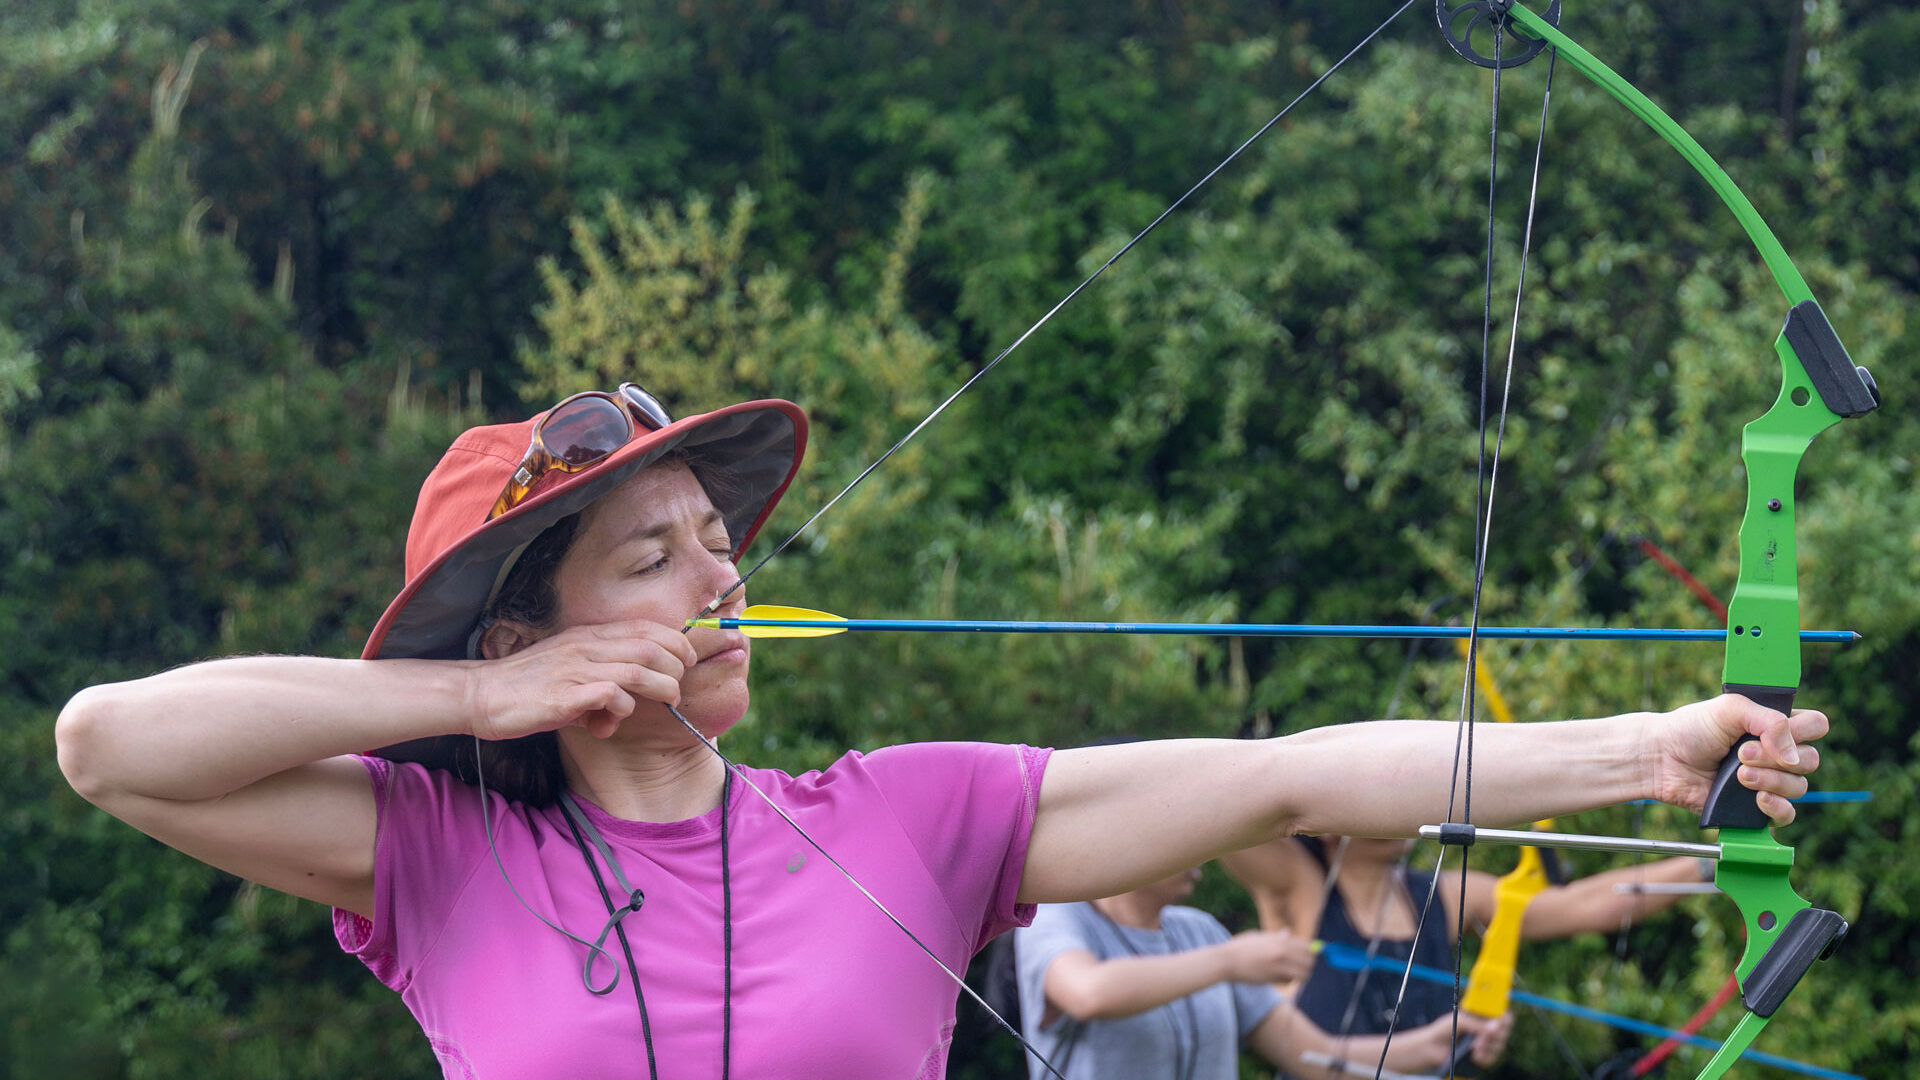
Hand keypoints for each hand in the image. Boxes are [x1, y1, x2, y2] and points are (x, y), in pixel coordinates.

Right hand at [464, 619, 697, 741]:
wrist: (481, 696)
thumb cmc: (526, 689)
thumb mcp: (568, 676)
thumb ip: (599, 687)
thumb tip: (620, 710)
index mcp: (586, 637)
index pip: (642, 627)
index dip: (674, 640)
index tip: (687, 658)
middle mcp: (584, 647)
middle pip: (649, 645)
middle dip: (676, 665)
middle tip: (678, 687)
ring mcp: (575, 669)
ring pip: (638, 668)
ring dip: (661, 687)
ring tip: (666, 701)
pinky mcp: (565, 695)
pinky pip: (611, 695)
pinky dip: (623, 709)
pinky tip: (610, 722)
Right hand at [1221, 928, 1316, 983]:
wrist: (1228, 961)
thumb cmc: (1241, 946)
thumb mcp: (1259, 937)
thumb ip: (1275, 937)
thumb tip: (1287, 932)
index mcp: (1280, 940)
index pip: (1307, 946)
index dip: (1311, 951)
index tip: (1309, 955)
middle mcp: (1282, 953)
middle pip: (1309, 961)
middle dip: (1308, 964)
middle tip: (1302, 966)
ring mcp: (1279, 967)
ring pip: (1303, 974)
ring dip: (1300, 974)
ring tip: (1292, 972)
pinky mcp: (1273, 979)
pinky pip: (1289, 981)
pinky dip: (1288, 980)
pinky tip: (1279, 976)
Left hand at [1392, 1011, 1497, 1070]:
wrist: (1432, 1048)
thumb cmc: (1444, 1029)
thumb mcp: (1460, 1021)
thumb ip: (1477, 1023)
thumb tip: (1496, 1025)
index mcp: (1482, 1014)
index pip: (1503, 1013)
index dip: (1505, 1018)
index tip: (1498, 1024)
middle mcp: (1487, 1027)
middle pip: (1504, 1031)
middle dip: (1493, 1036)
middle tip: (1479, 1040)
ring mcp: (1487, 1042)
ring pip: (1500, 1045)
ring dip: (1487, 1048)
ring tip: (1473, 1048)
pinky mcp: (1484, 1056)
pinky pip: (1493, 1058)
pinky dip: (1485, 1058)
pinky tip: (1474, 1057)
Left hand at [1650, 694, 1825, 825]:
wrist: (1662, 758)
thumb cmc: (1691, 728)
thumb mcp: (1730, 708)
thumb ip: (1769, 720)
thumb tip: (1792, 755)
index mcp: (1775, 725)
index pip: (1816, 726)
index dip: (1803, 730)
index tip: (1773, 731)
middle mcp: (1777, 753)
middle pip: (1811, 760)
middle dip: (1776, 758)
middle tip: (1741, 754)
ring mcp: (1768, 780)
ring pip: (1799, 787)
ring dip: (1770, 780)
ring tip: (1738, 775)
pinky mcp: (1755, 807)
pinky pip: (1787, 815)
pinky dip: (1777, 807)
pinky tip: (1756, 798)